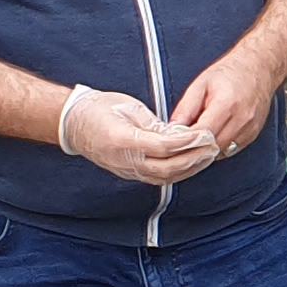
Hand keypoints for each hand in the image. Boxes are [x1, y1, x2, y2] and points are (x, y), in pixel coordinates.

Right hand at [61, 86, 220, 185]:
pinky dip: (178, 173)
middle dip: (194, 158)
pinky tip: (192, 164)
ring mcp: (126, 170)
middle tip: (213, 146)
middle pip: (167, 168)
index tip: (204, 134)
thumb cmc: (99, 109)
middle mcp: (125, 161)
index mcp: (122, 140)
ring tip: (208, 156)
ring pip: (165, 178)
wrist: (73, 124)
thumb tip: (179, 133)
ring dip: (190, 169)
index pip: (162, 147)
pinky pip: (158, 178)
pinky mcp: (129, 173)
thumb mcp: (128, 107)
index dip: (186, 142)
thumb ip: (154, 123)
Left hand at [171, 47, 285, 162]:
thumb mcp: (201, 84)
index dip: (185, 141)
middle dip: (193, 148)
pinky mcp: (252, 136)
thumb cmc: (231, 73)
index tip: (174, 140)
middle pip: (211, 148)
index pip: (201, 135)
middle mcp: (241, 120)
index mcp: (226, 105)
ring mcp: (249, 130)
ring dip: (206, 150)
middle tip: (181, 142)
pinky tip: (212, 136)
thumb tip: (172, 128)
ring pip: (220, 153)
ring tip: (197, 137)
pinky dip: (217, 147)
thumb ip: (185, 108)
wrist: (259, 68)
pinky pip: (230, 151)